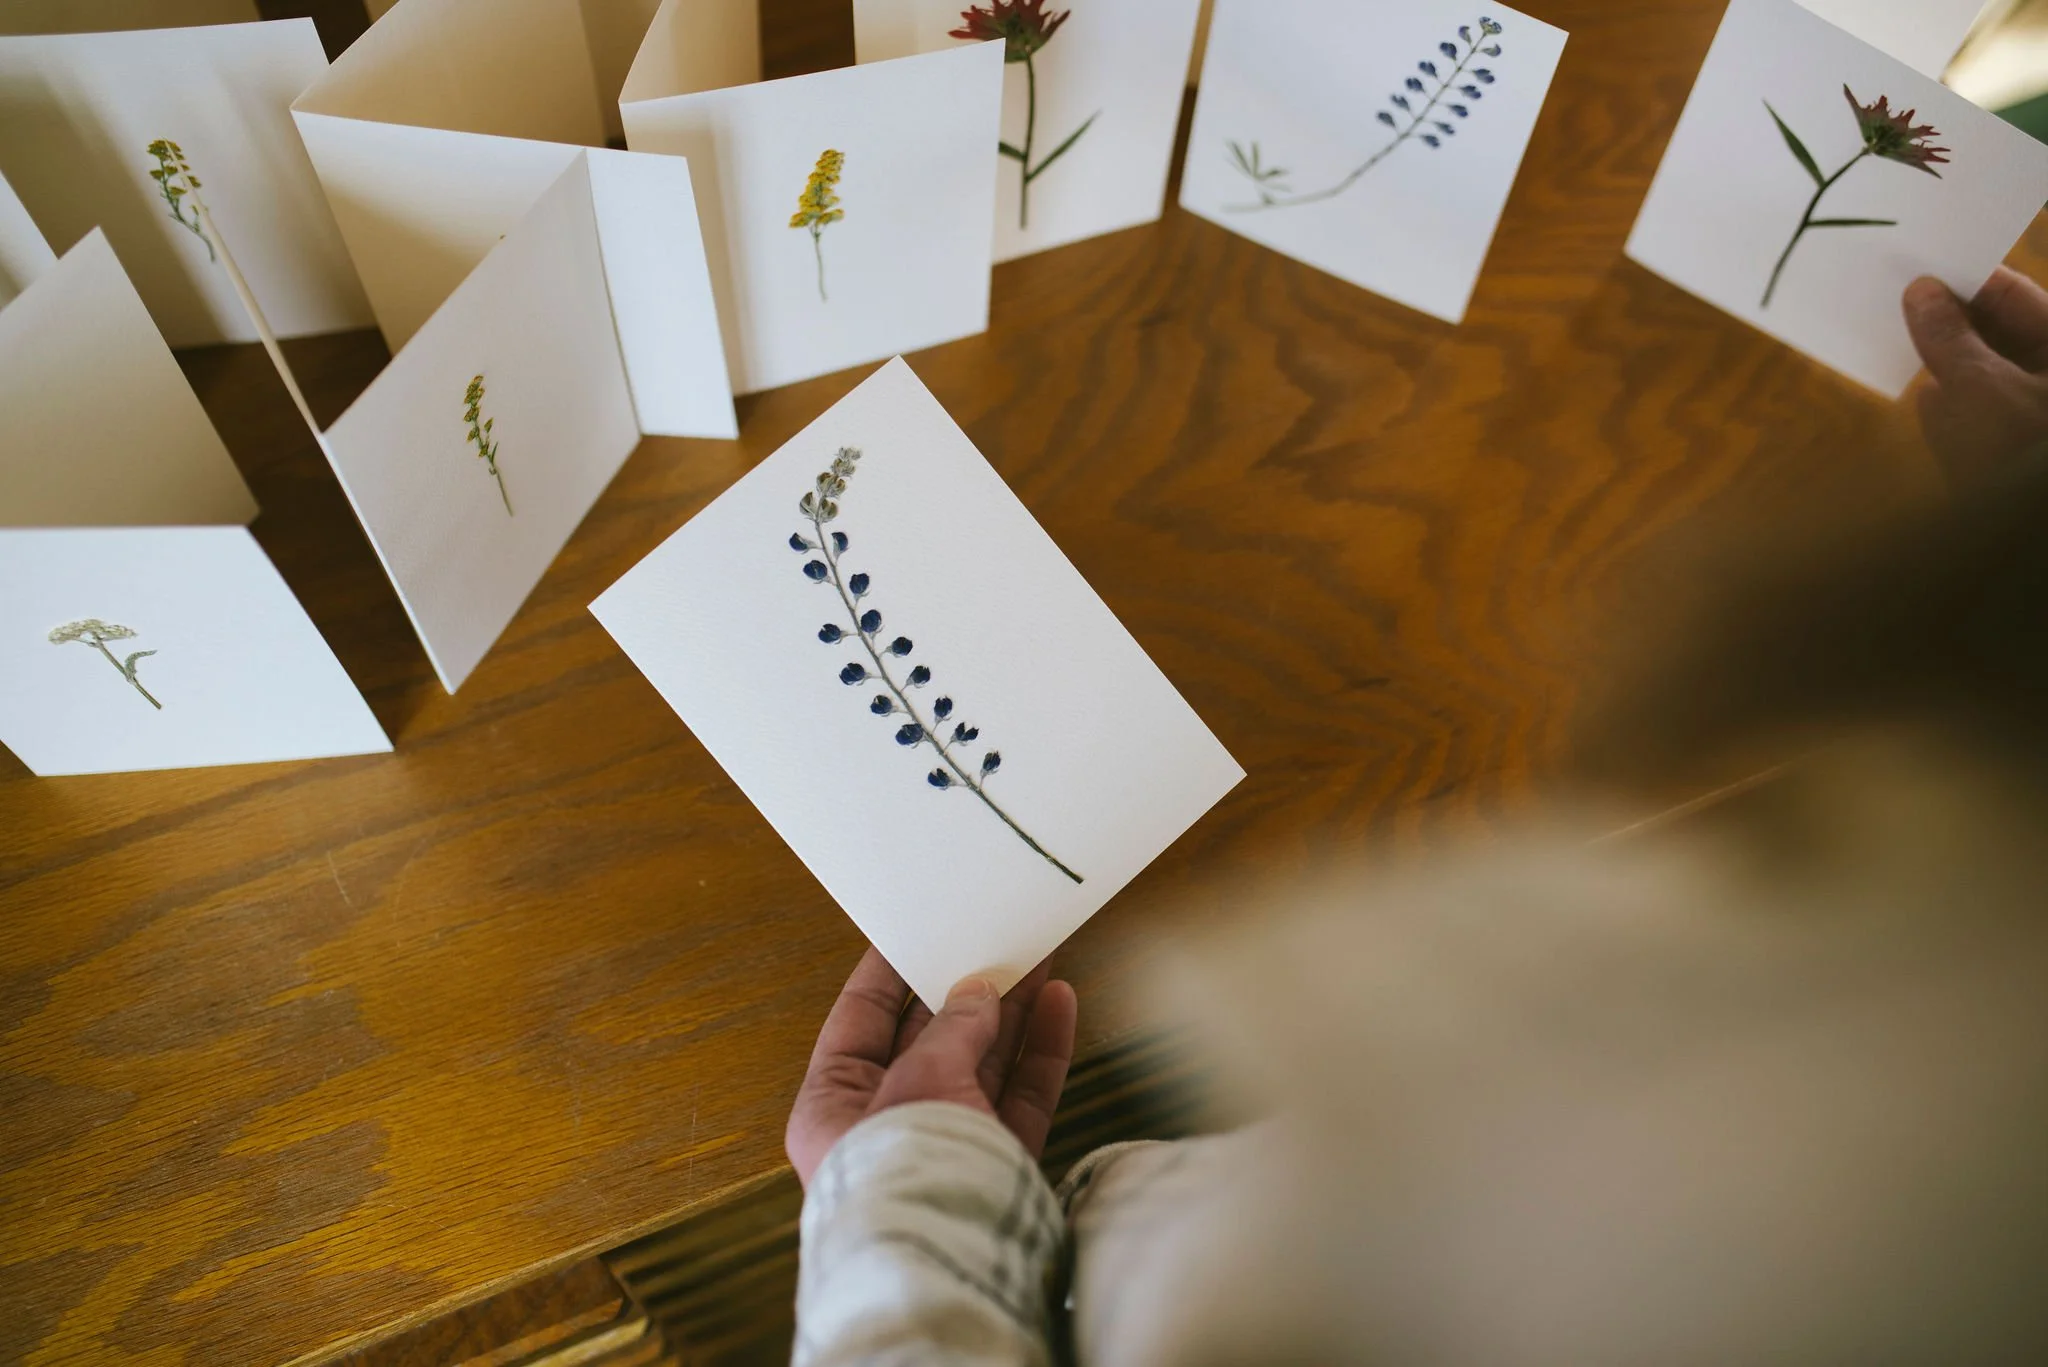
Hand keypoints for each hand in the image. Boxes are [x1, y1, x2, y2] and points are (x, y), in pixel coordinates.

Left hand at [785, 948, 1078, 1187]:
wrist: (951, 1269)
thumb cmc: (909, 1176)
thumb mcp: (920, 1080)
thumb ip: (952, 1031)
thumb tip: (977, 992)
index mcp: (833, 1109)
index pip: (858, 1025)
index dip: (886, 975)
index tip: (914, 927)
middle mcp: (887, 1129)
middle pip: (928, 1042)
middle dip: (963, 990)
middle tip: (992, 937)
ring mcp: (947, 1148)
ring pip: (982, 1065)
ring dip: (1011, 1012)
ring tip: (1039, 956)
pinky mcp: (998, 1166)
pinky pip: (1020, 1098)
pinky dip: (1040, 1052)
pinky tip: (1059, 1003)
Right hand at [1904, 269, 2047, 487]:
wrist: (2027, 551)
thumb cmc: (2028, 453)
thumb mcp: (1982, 388)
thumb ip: (1948, 337)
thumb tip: (1921, 292)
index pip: (2013, 294)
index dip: (1964, 279)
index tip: (1914, 268)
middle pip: (1999, 334)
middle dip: (1950, 326)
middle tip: (1896, 305)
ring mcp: (2035, 420)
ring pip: (1985, 376)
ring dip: (1946, 369)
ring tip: (1898, 348)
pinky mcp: (2014, 458)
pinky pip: (1982, 420)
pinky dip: (1955, 413)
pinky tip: (1926, 407)